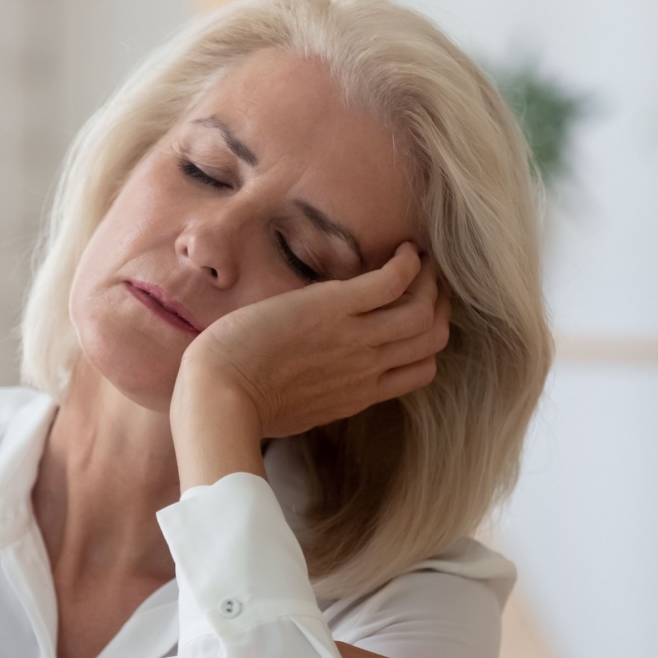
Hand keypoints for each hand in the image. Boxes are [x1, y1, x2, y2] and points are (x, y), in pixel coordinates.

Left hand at [176, 242, 451, 439]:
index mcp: (359, 394)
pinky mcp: (334, 309)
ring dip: (430, 280)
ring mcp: (355, 339)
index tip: (417, 316)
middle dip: (438, 305)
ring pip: (423, 311)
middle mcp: (367, 368)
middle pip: (432, 338)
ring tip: (419, 260)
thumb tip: (321, 378)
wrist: (218, 394)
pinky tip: (401, 250)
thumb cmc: (241, 403)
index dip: (427, 341)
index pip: (420, 371)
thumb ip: (323, 391)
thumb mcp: (297, 408)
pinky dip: (407, 263)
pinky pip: (394, 282)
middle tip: (427, 280)